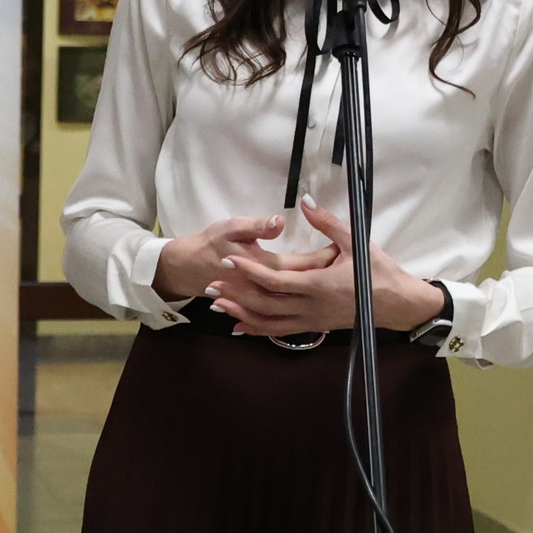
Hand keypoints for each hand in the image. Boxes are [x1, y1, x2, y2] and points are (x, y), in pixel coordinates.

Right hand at [151, 214, 333, 302]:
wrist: (188, 267)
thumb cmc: (211, 243)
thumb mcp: (232, 228)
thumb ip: (257, 226)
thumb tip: (279, 221)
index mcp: (265, 268)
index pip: (301, 265)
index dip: (321, 257)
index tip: (339, 246)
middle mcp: (267, 289)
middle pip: (304, 284)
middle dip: (325, 273)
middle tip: (344, 260)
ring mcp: (263, 300)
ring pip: (298, 298)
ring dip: (315, 289)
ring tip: (333, 275)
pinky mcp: (259, 303)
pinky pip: (284, 310)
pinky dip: (303, 302)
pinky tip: (315, 299)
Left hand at [209, 195, 445, 337]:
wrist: (397, 304)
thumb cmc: (378, 272)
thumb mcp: (356, 242)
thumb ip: (327, 223)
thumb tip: (306, 202)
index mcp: (317, 285)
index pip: (274, 280)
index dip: (248, 271)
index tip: (228, 260)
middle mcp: (310, 307)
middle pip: (264, 304)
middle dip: (236, 295)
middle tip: (211, 284)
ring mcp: (312, 320)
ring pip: (268, 323)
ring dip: (241, 314)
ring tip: (217, 306)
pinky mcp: (315, 326)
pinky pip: (280, 332)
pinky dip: (258, 330)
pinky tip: (241, 328)